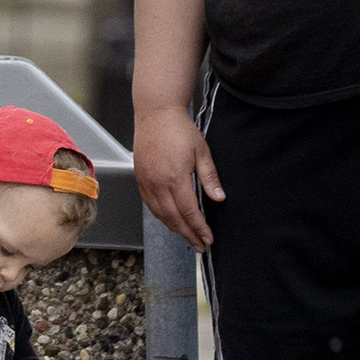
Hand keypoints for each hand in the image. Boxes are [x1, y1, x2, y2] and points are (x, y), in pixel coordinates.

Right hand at [134, 103, 223, 249]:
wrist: (155, 114)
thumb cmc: (178, 129)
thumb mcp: (202, 151)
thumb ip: (209, 177)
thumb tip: (218, 197)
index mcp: (175, 178)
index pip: (189, 212)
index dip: (200, 228)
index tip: (208, 239)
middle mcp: (158, 184)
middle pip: (174, 218)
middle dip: (188, 235)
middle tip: (200, 245)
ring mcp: (147, 182)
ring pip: (160, 214)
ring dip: (175, 228)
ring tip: (187, 236)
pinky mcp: (140, 179)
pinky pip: (150, 205)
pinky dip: (161, 216)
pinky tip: (169, 220)